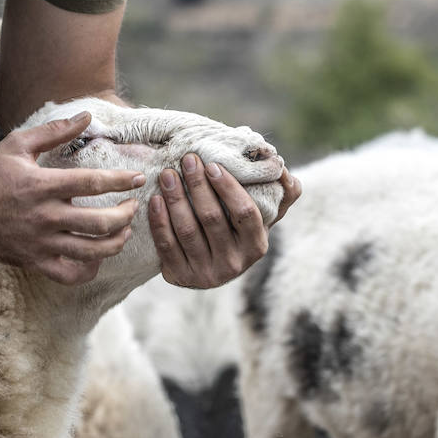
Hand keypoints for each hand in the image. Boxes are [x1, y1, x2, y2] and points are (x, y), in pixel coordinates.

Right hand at [0, 112, 145, 285]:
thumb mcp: (18, 145)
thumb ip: (55, 130)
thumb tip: (88, 116)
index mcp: (42, 185)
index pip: (92, 183)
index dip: (121, 180)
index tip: (138, 178)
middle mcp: (44, 217)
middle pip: (99, 222)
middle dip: (125, 215)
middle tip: (132, 207)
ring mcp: (40, 243)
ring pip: (91, 252)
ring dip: (115, 242)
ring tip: (122, 232)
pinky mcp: (35, 261)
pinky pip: (70, 274)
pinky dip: (90, 270)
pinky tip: (97, 257)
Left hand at [149, 154, 301, 288]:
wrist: (212, 267)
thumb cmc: (239, 230)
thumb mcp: (265, 216)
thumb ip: (283, 192)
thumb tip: (282, 169)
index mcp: (256, 245)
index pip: (244, 213)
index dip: (228, 188)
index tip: (212, 164)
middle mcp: (234, 263)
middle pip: (212, 218)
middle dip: (197, 186)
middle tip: (187, 160)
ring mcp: (206, 273)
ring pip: (187, 230)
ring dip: (175, 199)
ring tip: (167, 175)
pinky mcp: (180, 276)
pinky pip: (167, 245)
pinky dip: (159, 220)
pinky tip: (155, 199)